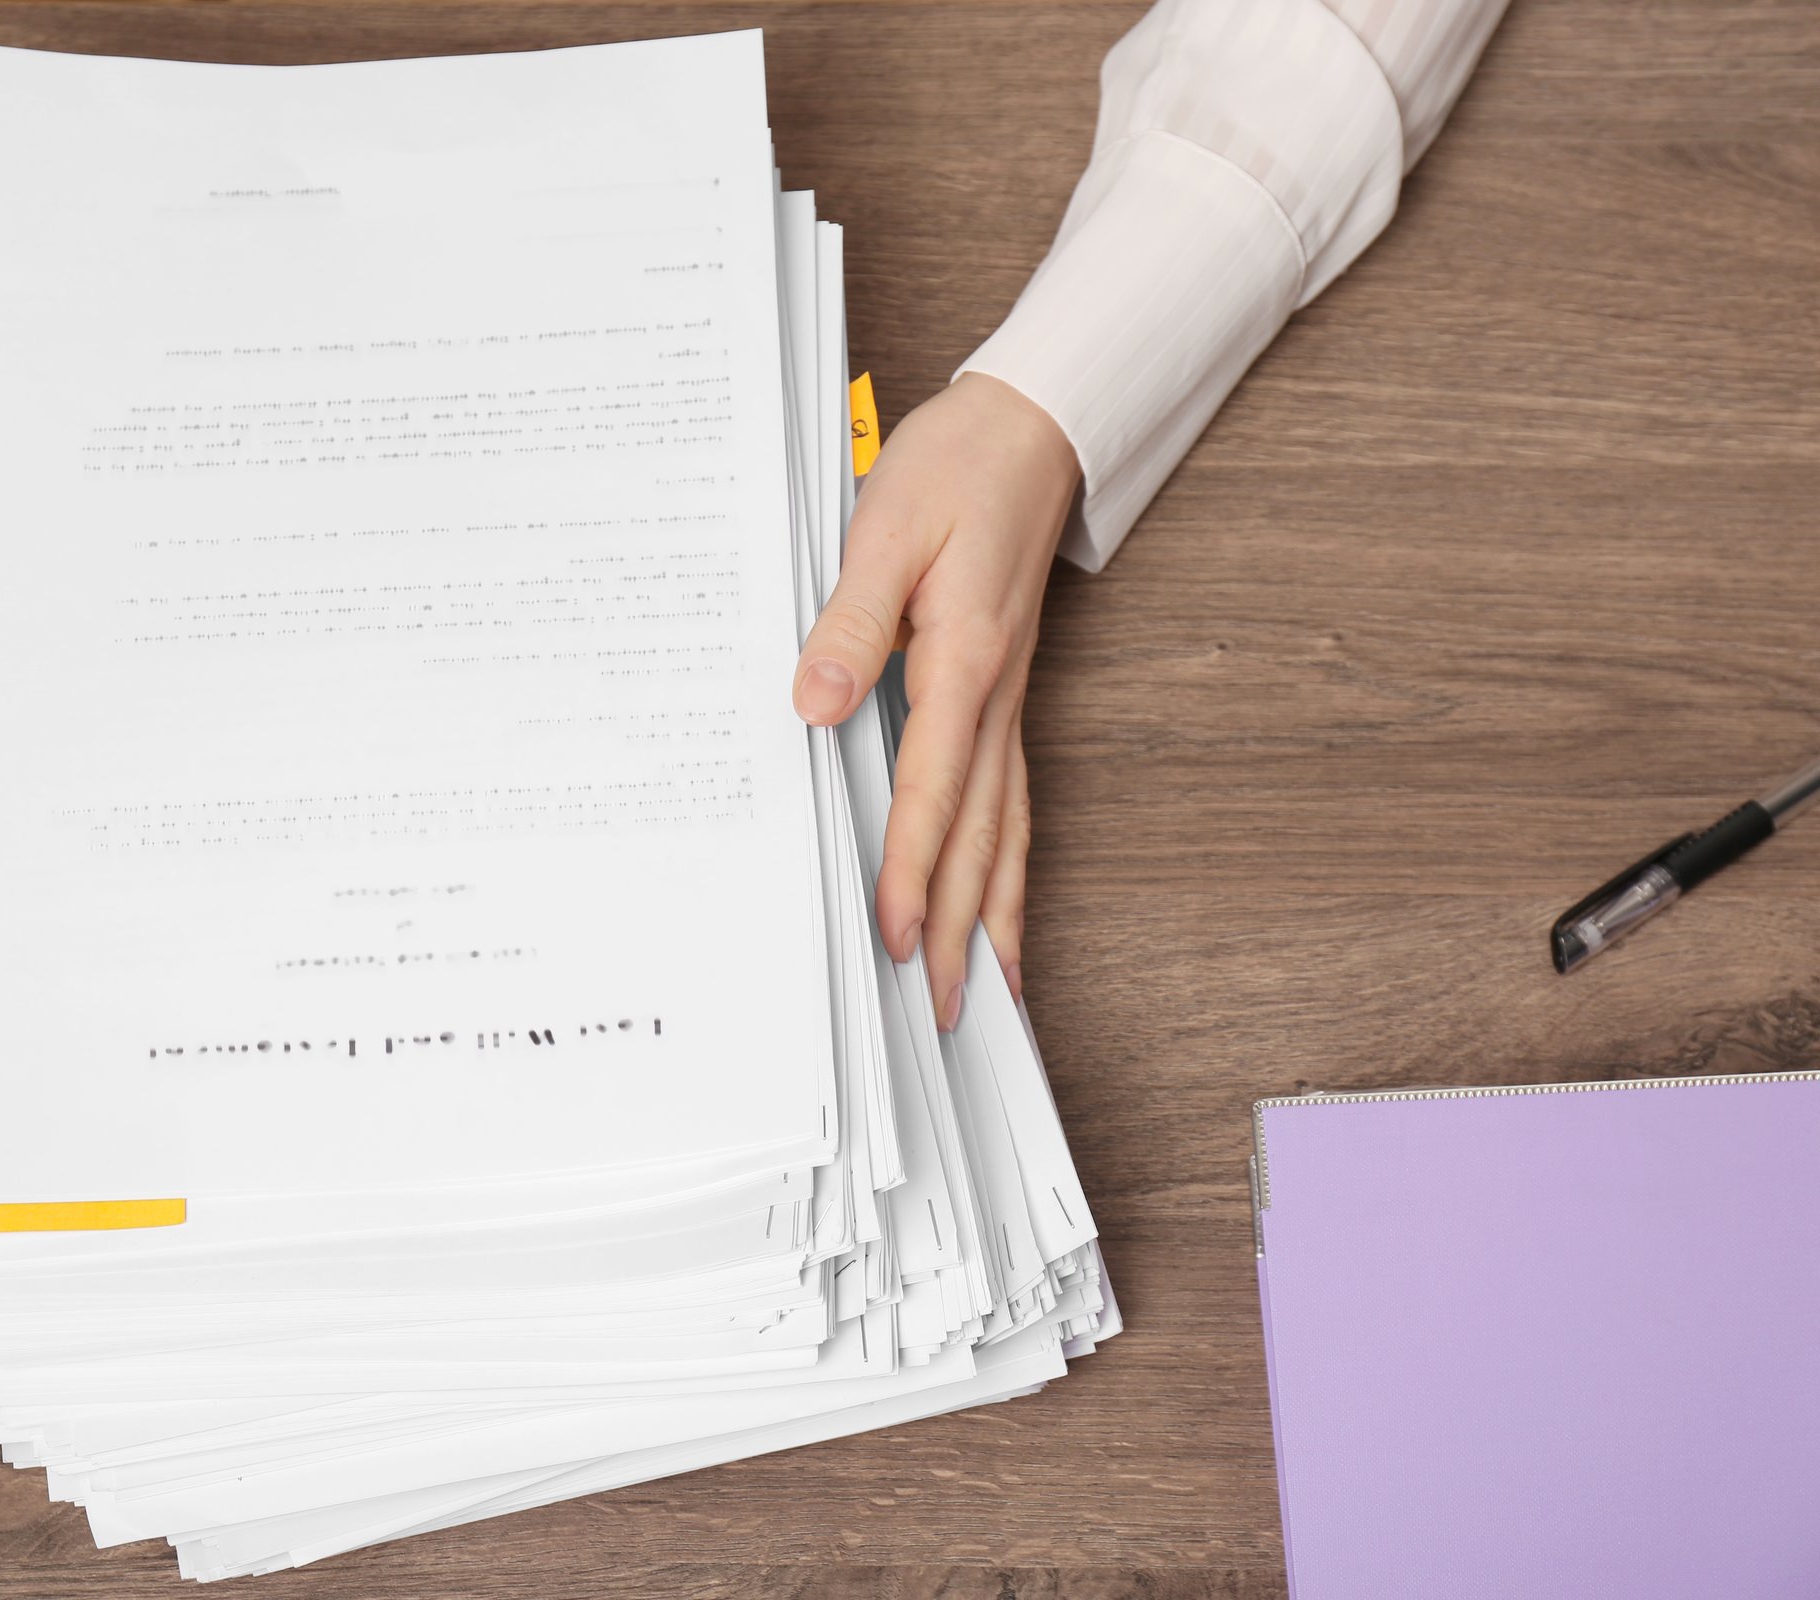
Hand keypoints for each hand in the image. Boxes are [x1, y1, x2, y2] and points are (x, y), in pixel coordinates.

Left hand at [792, 373, 1078, 1028]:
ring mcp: (1006, 706)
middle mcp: (993, 699)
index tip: (895, 938)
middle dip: (961, 932)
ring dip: (994, 918)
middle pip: (980, 838)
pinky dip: (1008, 870)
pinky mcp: (1002, 699)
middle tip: (943, 1018)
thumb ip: (848, 622)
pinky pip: (1012, 805)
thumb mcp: (884, 529)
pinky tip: (998, 911)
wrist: (1029, 430)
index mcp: (961, 663)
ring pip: (1006, 834)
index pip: (931, 790)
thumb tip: (814, 705)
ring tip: (989, 1001)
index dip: (911, 871)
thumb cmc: (955, 471)